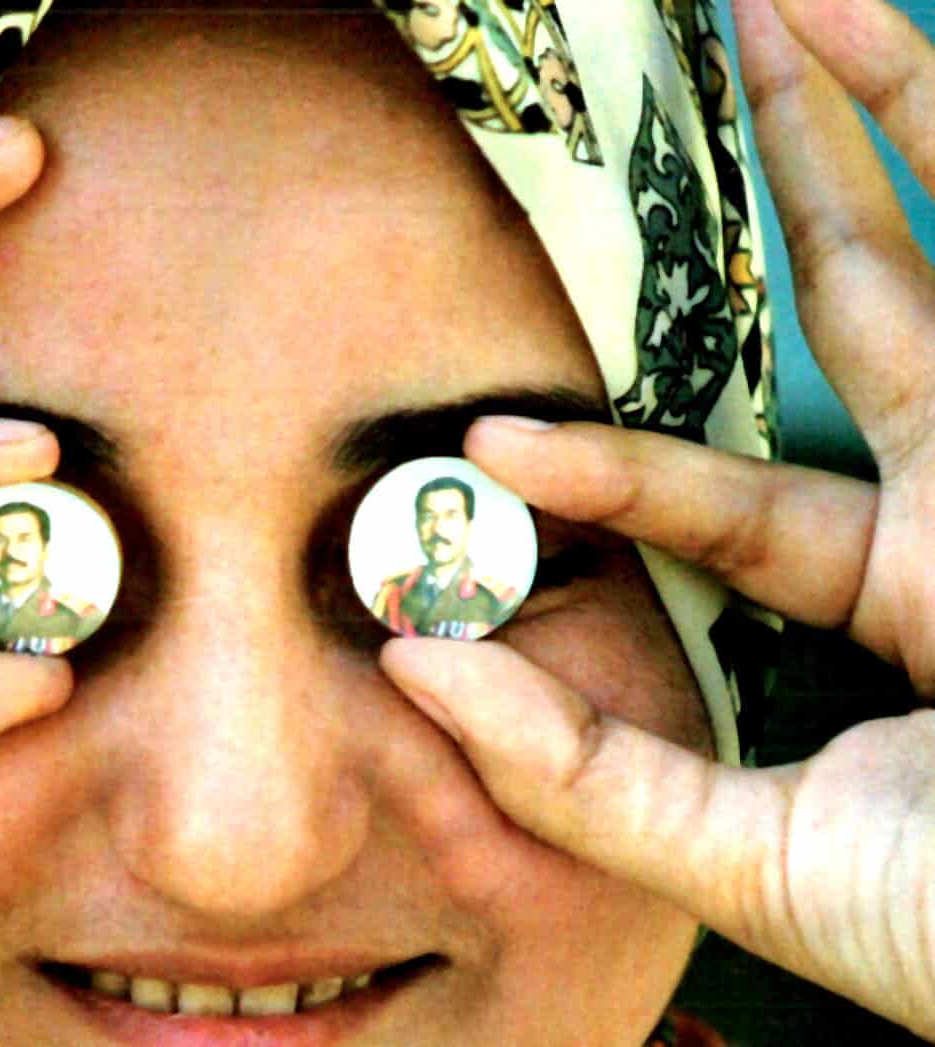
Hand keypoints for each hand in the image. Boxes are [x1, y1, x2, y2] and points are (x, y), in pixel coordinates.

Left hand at [382, 0, 934, 1035]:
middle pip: (858, 322)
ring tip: (786, 8)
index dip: (612, 467)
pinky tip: (897, 43)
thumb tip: (411, 668)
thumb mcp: (758, 867)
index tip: (484, 443)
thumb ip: (581, 776)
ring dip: (879, 124)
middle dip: (776, 213)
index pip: (732, 506)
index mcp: (898, 602)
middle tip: (686, 92)